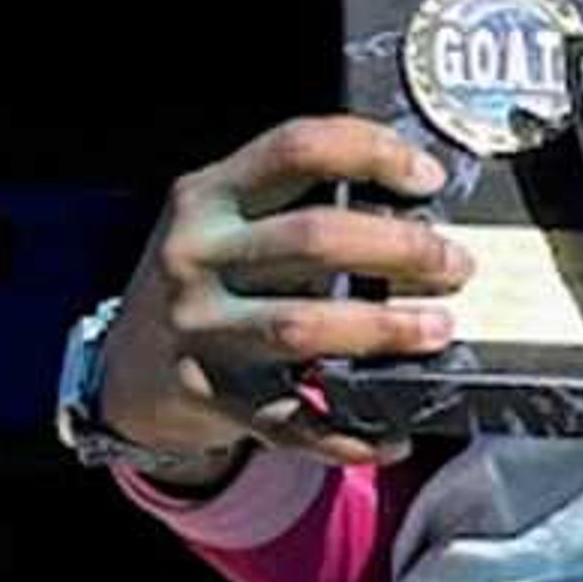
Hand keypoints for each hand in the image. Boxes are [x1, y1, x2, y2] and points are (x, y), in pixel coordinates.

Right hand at [98, 118, 469, 469]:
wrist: (127, 371)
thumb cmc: (207, 279)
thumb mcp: (226, 220)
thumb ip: (297, 201)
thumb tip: (420, 204)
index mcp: (207, 196)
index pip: (298, 148)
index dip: (374, 153)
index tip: (429, 177)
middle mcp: (195, 257)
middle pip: (315, 238)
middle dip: (403, 249)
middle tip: (455, 265)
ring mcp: (199, 330)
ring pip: (302, 326)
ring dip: (384, 329)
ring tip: (437, 328)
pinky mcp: (211, 397)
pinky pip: (291, 421)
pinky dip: (350, 433)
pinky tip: (395, 433)